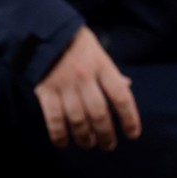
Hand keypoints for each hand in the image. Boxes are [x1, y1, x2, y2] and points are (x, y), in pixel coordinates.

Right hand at [34, 26, 141, 149]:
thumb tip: (127, 86)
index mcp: (102, 66)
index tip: (132, 134)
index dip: (129, 118)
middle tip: (109, 145)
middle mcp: (85, 78)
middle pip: (99, 113)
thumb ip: (111, 72)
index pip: (121, 97)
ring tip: (89, 144)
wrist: (43, 31)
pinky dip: (59, 134)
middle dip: (106, 134)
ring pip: (78, 119)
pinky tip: (63, 143)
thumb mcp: (99, 52)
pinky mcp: (46, 91)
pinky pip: (53, 119)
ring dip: (85, 137)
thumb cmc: (75, 43)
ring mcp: (64, 85)